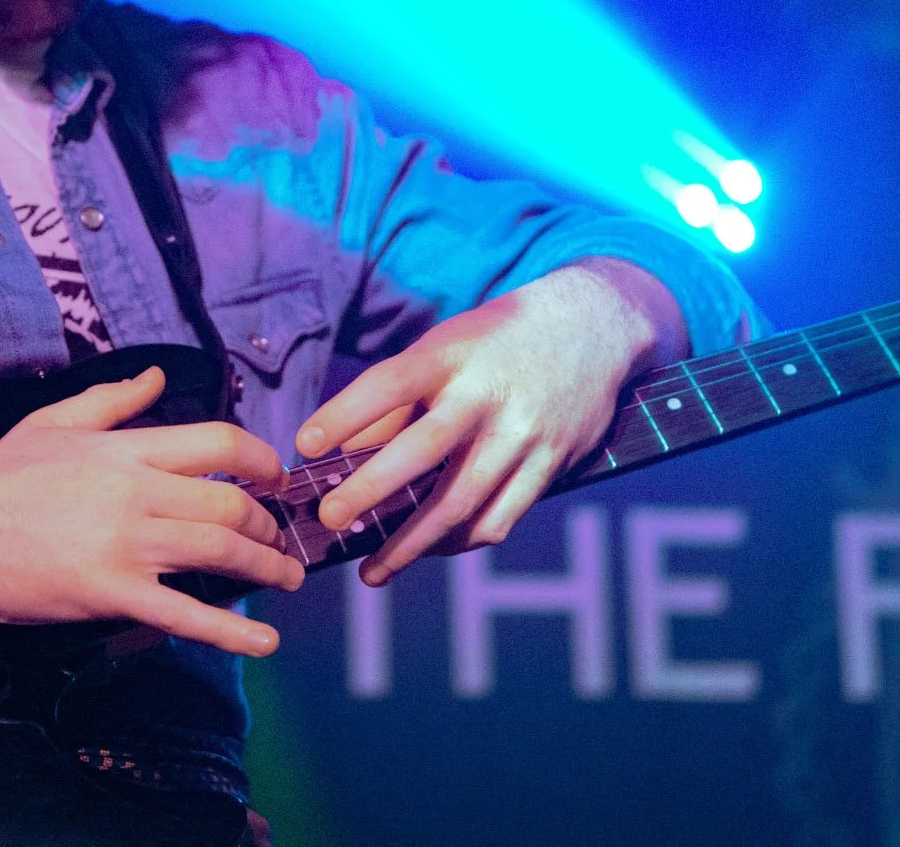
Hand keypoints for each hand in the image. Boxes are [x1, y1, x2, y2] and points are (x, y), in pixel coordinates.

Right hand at [0, 367, 304, 655]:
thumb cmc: (1, 476)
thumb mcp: (57, 422)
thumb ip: (114, 401)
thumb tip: (158, 375)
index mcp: (127, 450)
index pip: (217, 444)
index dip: (261, 460)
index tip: (276, 478)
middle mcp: (137, 494)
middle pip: (229, 504)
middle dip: (267, 524)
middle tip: (278, 538)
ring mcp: (126, 546)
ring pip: (219, 552)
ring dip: (265, 567)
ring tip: (285, 578)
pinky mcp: (111, 594)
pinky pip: (185, 614)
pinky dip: (232, 631)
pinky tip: (265, 642)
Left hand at [296, 259, 684, 585]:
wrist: (593, 326)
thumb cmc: (495, 342)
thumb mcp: (446, 346)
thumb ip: (399, 399)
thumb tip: (343, 455)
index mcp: (453, 355)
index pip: (390, 383)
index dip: (346, 413)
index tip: (306, 444)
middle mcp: (488, 394)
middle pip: (422, 451)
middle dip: (370, 492)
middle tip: (331, 521)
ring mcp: (524, 433)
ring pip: (461, 502)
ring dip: (411, 545)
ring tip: (371, 572)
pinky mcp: (551, 464)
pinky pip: (500, 518)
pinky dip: (460, 543)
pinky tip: (432, 551)